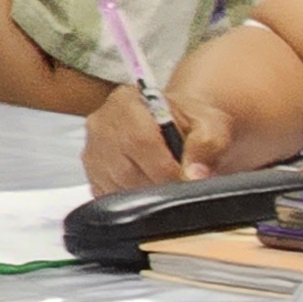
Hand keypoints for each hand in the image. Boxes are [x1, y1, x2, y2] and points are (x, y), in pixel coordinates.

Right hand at [82, 85, 216, 191]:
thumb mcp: (210, 126)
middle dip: (158, 184)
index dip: (165, 167)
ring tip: (168, 185)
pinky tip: (151, 189)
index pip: (140, 140)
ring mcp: (92, 149)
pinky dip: (133, 199)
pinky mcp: (92, 173)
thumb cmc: (193, 124)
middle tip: (181, 188)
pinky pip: (109, 195)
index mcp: (127, 102)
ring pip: (116, 186)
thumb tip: (194, 174)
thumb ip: (206, 146)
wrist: (181, 128)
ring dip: (146, 194)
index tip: (186, 180)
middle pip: (125, 167)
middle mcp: (102, 123)